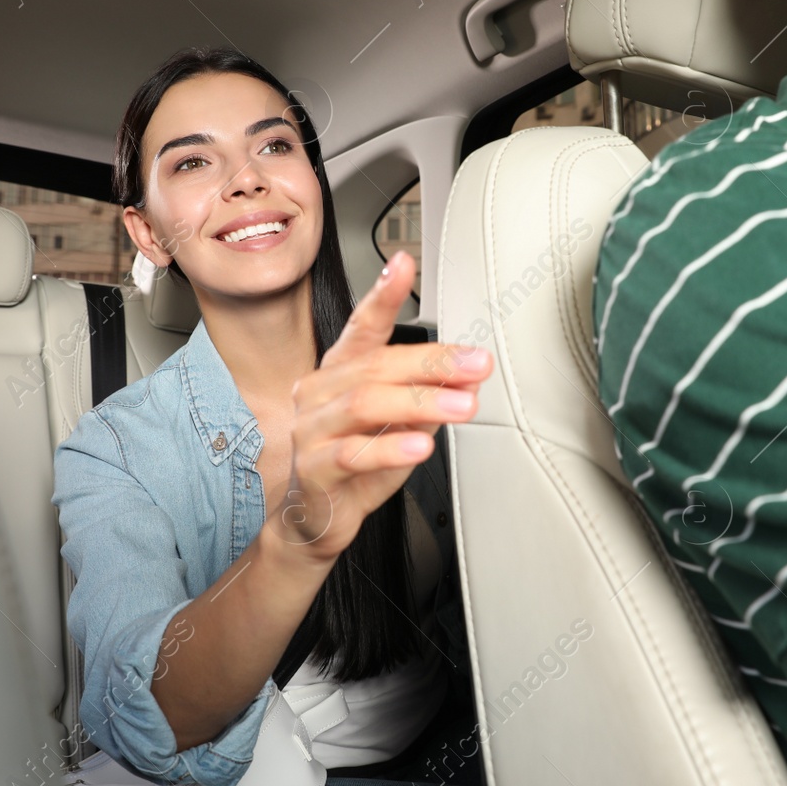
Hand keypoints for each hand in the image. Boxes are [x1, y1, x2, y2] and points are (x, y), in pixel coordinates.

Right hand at [275, 250, 492, 560]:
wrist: (313, 522)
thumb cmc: (352, 467)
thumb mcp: (398, 428)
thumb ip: (425, 400)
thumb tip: (466, 378)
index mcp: (339, 373)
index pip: (363, 327)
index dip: (382, 295)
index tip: (403, 263)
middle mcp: (318, 393)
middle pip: (376, 365)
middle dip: (433, 362)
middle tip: (476, 365)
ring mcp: (310, 429)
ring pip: (365, 403)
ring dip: (421, 401)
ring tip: (461, 405)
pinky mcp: (311, 470)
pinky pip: (352, 452)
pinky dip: (391, 447)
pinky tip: (421, 444)